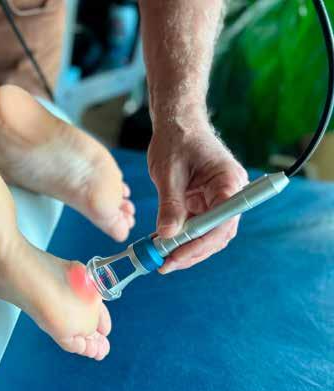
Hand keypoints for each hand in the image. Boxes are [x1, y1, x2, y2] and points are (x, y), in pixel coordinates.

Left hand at [147, 116, 247, 273]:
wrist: (177, 123)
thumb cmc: (176, 140)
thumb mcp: (169, 173)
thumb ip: (170, 204)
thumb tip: (168, 236)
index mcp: (228, 182)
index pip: (222, 222)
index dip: (200, 244)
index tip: (176, 255)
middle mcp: (230, 193)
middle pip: (218, 234)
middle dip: (192, 252)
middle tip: (165, 265)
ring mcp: (219, 200)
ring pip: (208, 234)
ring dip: (186, 249)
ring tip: (162, 260)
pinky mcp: (206, 203)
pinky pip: (198, 227)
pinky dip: (182, 238)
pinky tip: (163, 245)